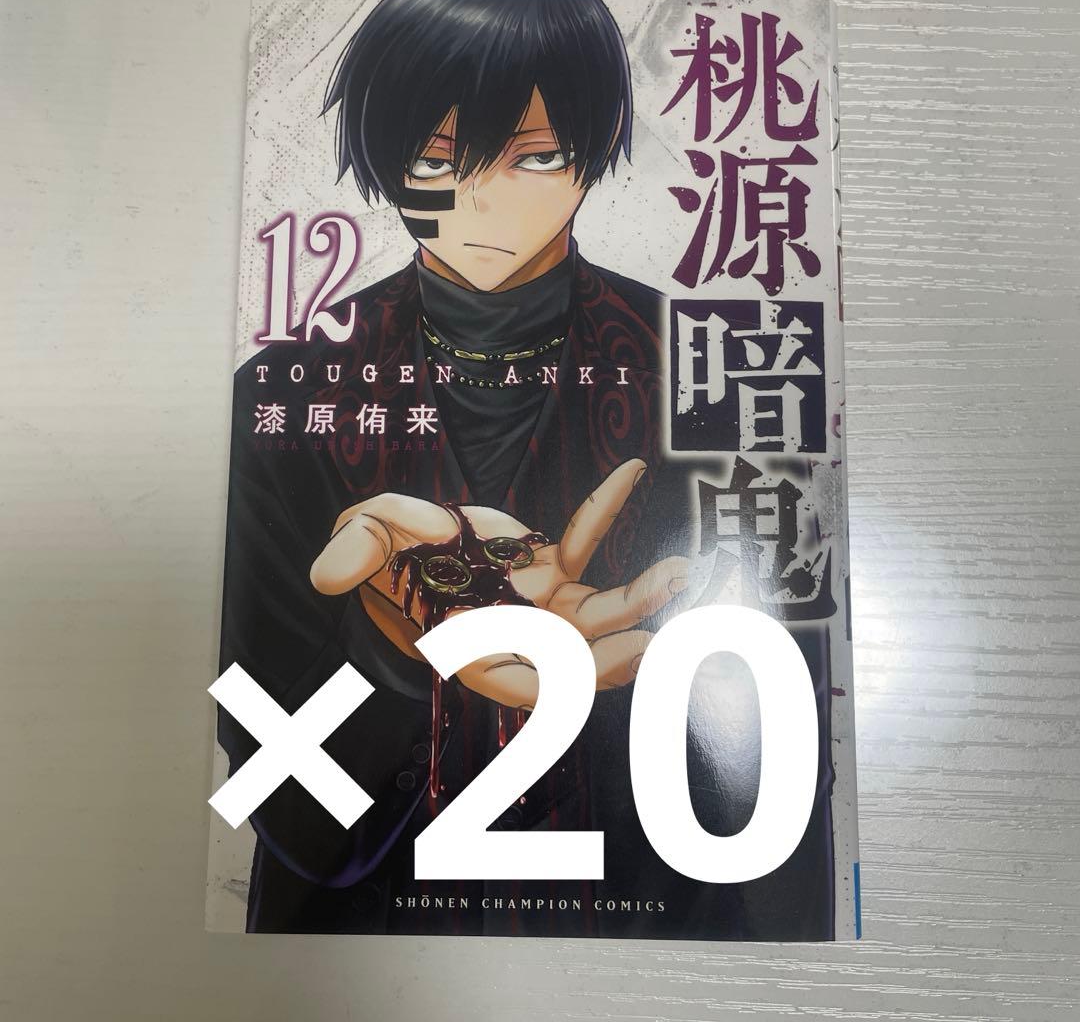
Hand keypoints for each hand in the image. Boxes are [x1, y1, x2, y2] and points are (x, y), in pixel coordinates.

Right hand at [310, 459, 688, 707]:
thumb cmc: (381, 554)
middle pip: (573, 660)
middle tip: (656, 636)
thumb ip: (353, 554)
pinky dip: (604, 511)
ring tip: (679, 573)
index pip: (517, 683)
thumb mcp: (361, 544)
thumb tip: (328, 574)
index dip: (556, 685)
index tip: (590, 675)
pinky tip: (630, 473)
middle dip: (615, 655)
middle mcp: (514, 636)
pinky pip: (586, 544)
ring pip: (597, 614)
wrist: (404, 541)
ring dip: (638, 598)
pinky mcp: (552, 569)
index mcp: (469, 648)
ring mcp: (539, 606)